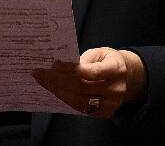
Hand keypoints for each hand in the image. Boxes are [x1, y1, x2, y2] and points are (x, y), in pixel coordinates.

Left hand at [32, 47, 146, 117]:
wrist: (124, 76)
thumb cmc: (106, 60)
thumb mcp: (99, 52)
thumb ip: (83, 59)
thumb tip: (60, 66)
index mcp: (117, 69)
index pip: (91, 72)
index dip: (71, 69)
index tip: (54, 64)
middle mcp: (116, 89)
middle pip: (82, 87)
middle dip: (58, 80)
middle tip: (40, 73)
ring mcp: (111, 104)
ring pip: (79, 100)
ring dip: (58, 91)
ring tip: (44, 81)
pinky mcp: (105, 113)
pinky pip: (80, 108)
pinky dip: (65, 99)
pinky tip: (54, 90)